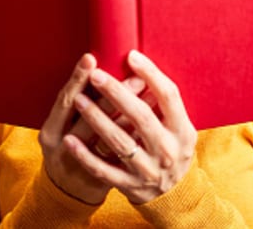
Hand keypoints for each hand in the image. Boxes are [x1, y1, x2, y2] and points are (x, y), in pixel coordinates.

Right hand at [38, 53, 143, 204]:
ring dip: (130, 112)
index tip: (91, 58)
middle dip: (113, 94)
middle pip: (89, 119)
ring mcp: (83, 168)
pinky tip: (149, 119)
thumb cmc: (67, 148)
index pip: (64, 101)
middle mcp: (62, 150)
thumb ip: (76, 102)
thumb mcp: (61, 127)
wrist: (67, 195)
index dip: (77, 79)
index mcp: (49, 132)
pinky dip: (136, 135)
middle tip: (134, 74)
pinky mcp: (102, 181)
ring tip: (147, 90)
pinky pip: (122, 156)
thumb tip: (99, 69)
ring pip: (109, 139)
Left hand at [62, 50, 197, 204]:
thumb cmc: (171, 149)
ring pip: (119, 141)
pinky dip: (86, 155)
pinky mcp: (130, 186)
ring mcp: (148, 170)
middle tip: (96, 75)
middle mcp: (167, 150)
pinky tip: (70, 140)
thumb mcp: (178, 128)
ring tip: (78, 99)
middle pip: (140, 116)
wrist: (173, 196)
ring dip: (96, 118)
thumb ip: (164, 104)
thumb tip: (141, 68)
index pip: (168, 96)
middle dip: (116, 93)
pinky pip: (104, 170)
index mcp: (182, 130)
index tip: (131, 56)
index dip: (151, 74)